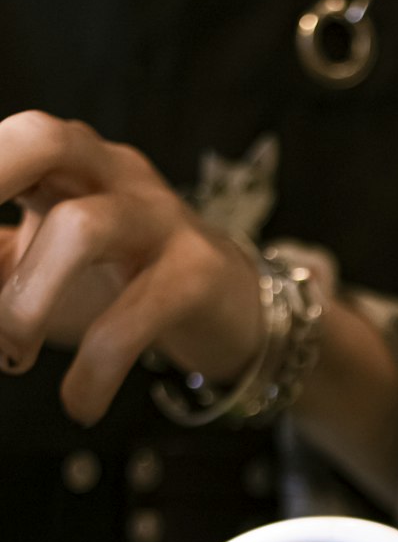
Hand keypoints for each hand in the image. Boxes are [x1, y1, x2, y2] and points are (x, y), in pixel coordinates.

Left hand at [0, 111, 262, 424]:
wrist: (231, 308)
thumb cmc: (122, 281)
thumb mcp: (44, 267)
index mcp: (63, 162)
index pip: (6, 145)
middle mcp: (110, 174)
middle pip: (44, 139)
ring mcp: (158, 219)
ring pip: (83, 228)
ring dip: (29, 299)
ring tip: (14, 354)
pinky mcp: (196, 274)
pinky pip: (137, 315)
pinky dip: (97, 368)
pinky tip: (79, 403)